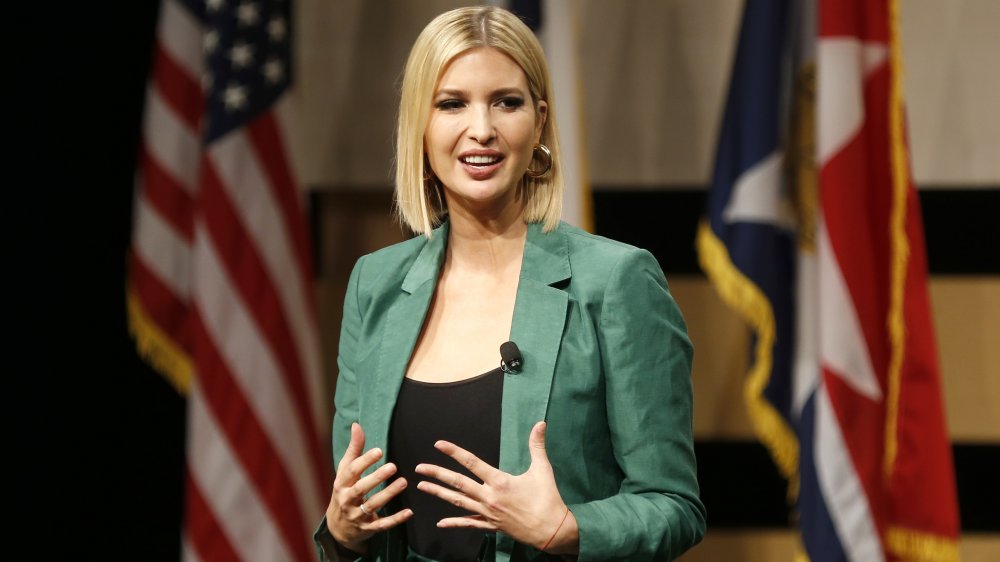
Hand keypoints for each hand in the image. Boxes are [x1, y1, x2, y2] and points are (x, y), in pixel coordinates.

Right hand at [325, 422, 412, 552]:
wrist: (337, 527)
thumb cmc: (344, 490)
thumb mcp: (345, 471)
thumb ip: (354, 449)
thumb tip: (357, 425)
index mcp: (341, 484)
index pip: (352, 471)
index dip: (365, 461)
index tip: (379, 451)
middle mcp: (347, 499)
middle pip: (361, 489)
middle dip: (376, 477)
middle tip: (393, 466)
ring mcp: (357, 515)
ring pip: (372, 505)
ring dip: (388, 494)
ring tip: (404, 482)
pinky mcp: (368, 528)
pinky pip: (382, 524)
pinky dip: (395, 519)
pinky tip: (409, 512)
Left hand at [414, 421, 578, 553]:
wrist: (552, 531)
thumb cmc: (548, 499)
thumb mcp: (543, 469)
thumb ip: (537, 445)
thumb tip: (540, 423)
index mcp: (499, 482)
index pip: (472, 463)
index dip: (454, 452)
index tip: (439, 445)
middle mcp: (489, 498)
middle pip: (457, 483)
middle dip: (437, 474)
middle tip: (419, 468)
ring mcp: (487, 513)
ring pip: (458, 502)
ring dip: (439, 494)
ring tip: (422, 487)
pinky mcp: (491, 526)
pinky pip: (469, 523)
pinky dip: (454, 522)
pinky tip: (440, 523)